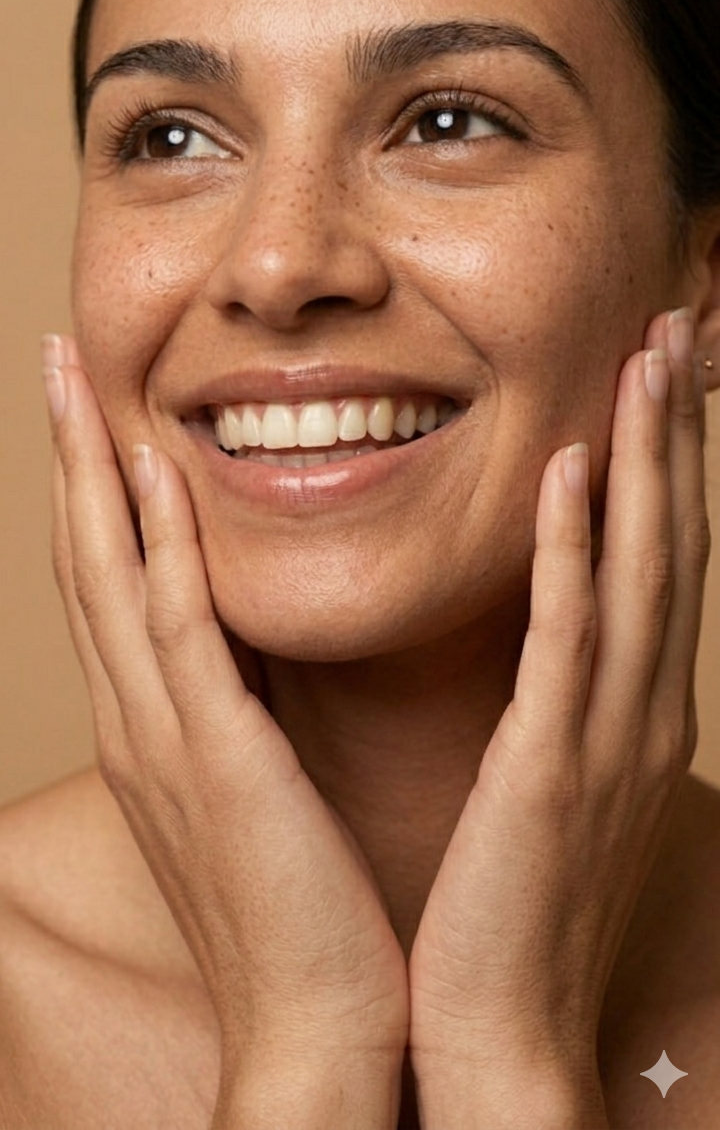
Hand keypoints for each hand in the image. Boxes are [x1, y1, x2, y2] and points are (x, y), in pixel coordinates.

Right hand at [43, 336, 408, 1082]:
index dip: (92, 490)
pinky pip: (176, 628)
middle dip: (69, 454)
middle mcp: (136, 720)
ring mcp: (165, 734)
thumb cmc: (294, 906)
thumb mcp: (252, 787)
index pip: (106, 583)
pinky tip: (153, 471)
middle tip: (56, 361)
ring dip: (91, 470)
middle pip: (85, 559)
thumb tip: (243, 646)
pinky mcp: (215, 753)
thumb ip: (235, 710)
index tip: (90, 408)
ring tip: (76, 382)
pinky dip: (157, 544)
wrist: (312, 1022)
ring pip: (109, 574)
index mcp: (150, 726)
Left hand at [407, 307, 709, 1110]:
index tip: (660, 376)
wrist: (502, 1029)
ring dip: (645, 460)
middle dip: (675, 433)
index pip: (659, 561)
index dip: (668, 463)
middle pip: (670, 542)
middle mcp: (641, 711)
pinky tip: (572, 473)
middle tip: (675, 330)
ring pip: (638, 570)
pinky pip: (570, 638)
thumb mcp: (554, 782)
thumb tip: (550, 631)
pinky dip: (577, 549)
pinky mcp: (553, 767)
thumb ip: (560, 699)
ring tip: (645, 360)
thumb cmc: (516, 902)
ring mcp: (607, 737)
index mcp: (634, 711)